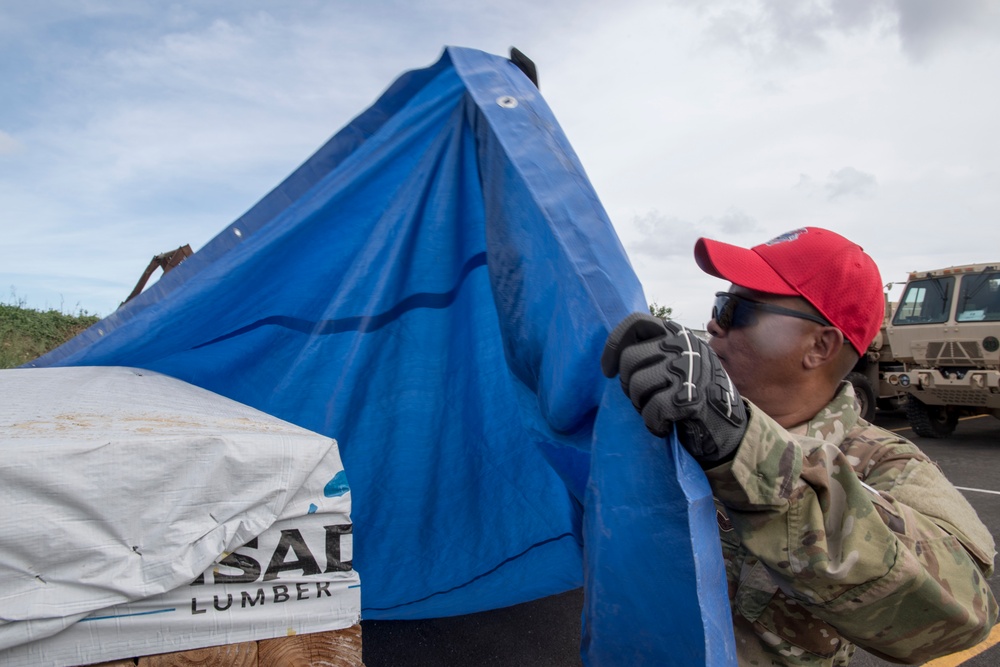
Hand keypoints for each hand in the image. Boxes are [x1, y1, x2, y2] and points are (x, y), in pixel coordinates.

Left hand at [601, 313, 747, 462]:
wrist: (732, 428)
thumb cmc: (697, 395)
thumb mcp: (679, 362)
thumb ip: (654, 352)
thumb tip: (616, 357)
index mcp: (677, 334)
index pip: (635, 323)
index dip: (614, 345)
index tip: (608, 369)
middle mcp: (683, 345)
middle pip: (629, 359)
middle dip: (628, 385)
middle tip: (643, 398)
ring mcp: (688, 369)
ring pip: (637, 384)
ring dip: (641, 404)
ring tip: (656, 411)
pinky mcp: (690, 396)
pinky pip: (651, 409)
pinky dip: (653, 423)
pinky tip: (664, 426)